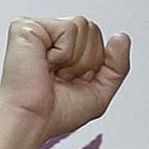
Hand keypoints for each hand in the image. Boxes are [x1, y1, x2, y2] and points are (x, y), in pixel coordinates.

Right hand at [0, 17, 130, 143]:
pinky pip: (70, 27)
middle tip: (59, 78)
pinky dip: (64, 52)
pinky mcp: (28, 27)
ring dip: (74, 58)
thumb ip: (117, 65)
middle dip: (85, 60)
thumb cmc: (54, 114)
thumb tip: (121, 37)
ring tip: (51, 72)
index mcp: (62, 49)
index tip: (68, 83)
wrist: (31, 121)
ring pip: (84, 26)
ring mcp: (38, 30)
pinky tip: (45, 64)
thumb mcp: (99, 93)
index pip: (97, 39)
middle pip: (93, 29)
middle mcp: (49, 37)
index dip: (92, 65)